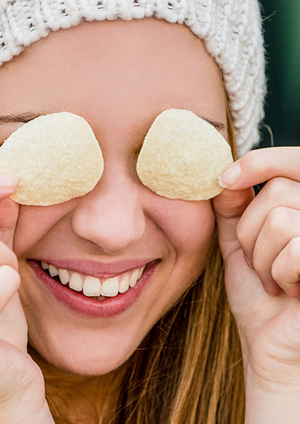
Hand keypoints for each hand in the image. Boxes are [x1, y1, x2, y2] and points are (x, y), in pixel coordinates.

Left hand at [213, 147, 299, 421]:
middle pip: (279, 193)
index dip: (260, 161)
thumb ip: (234, 209)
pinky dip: (278, 273)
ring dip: (262, 256)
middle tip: (256, 260)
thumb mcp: (238, 244)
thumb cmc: (258, 294)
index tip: (226, 178)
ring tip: (272, 278)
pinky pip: (295, 249)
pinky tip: (287, 290)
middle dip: (250, 230)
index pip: (294, 162)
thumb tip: (224, 175)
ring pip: (283, 220)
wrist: (269, 344)